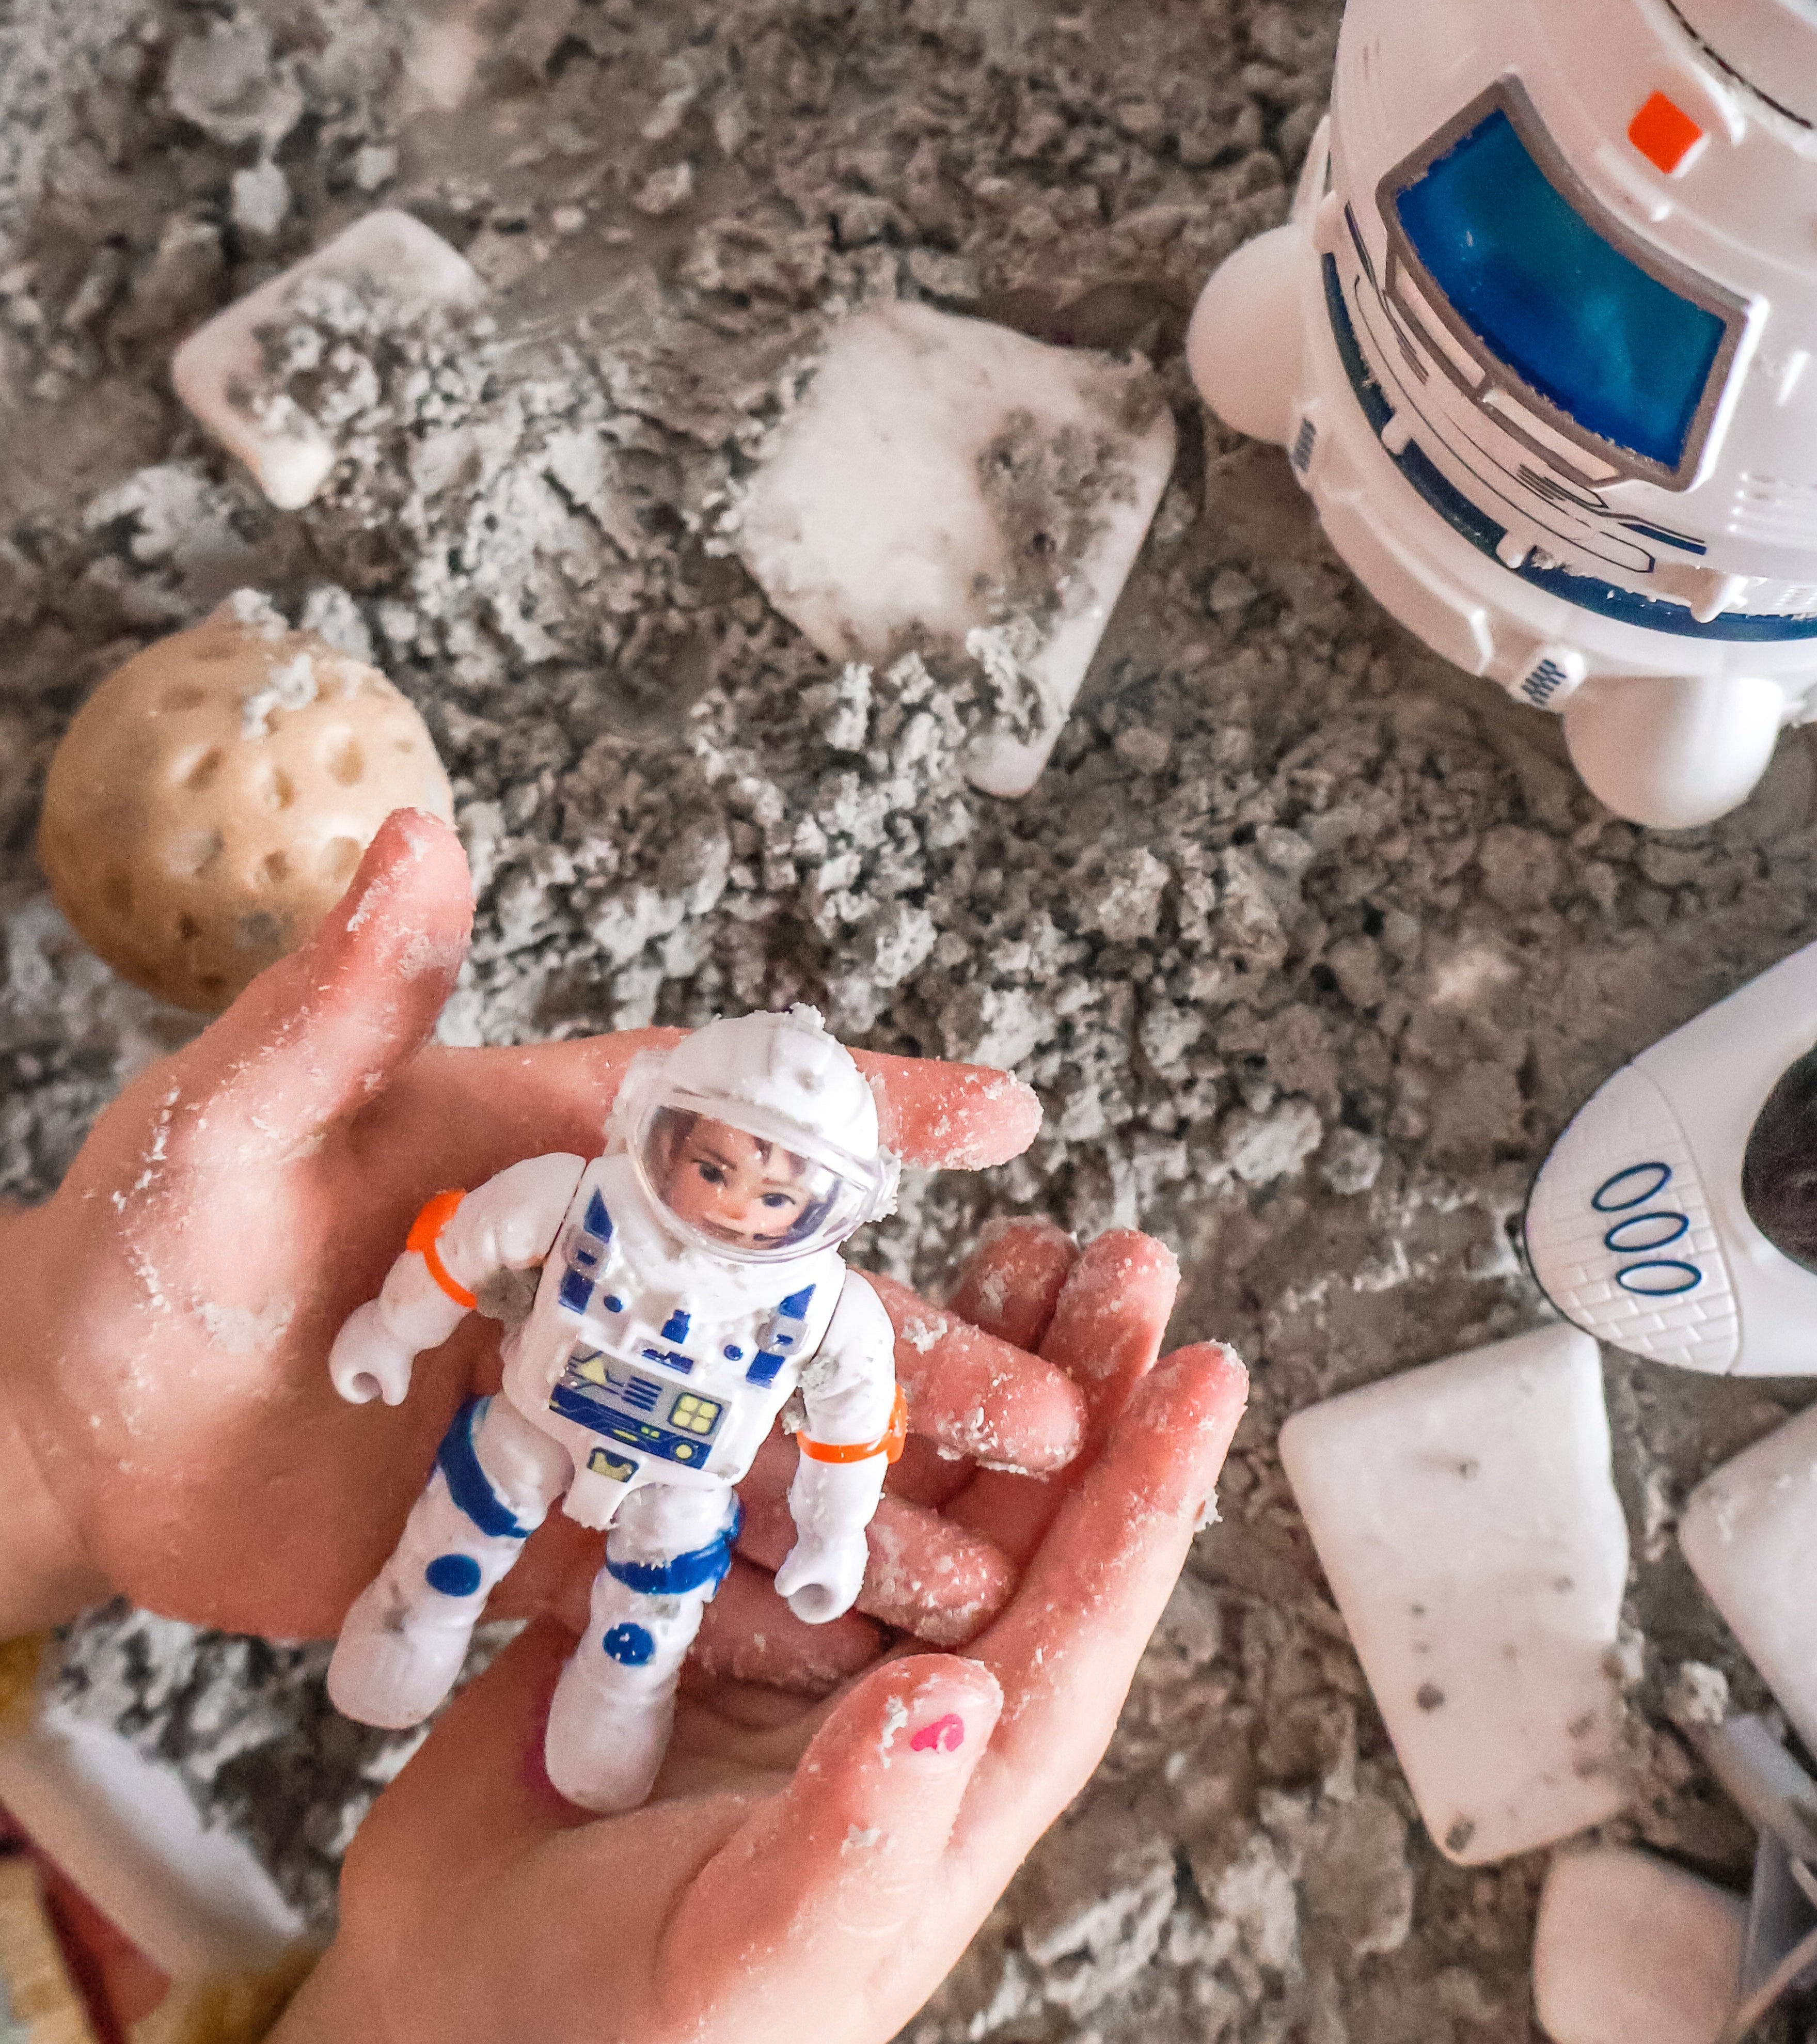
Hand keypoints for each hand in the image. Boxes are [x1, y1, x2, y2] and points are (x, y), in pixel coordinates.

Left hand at [0, 810, 1059, 1643]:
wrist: (71, 1433)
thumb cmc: (144, 1241)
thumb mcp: (236, 1114)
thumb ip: (342, 998)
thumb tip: (415, 832)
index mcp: (558, 1159)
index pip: (734, 1120)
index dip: (870, 1112)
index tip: (1004, 1115)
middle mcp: (600, 1281)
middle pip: (788, 1315)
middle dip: (925, 1358)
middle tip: (1056, 1405)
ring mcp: (580, 1408)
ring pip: (753, 1450)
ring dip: (871, 1502)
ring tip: (991, 1565)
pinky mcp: (534, 1522)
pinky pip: (661, 1565)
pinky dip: (748, 1604)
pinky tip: (848, 1647)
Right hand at [271, 1223, 1247, 2043]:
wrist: (452, 2020)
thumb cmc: (617, 2042)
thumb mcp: (752, 1961)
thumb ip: (853, 1841)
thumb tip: (953, 1705)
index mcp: (951, 1780)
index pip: (1079, 1618)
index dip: (1149, 1493)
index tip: (1208, 1369)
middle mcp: (897, 1688)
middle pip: (1018, 1512)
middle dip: (1079, 1379)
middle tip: (1125, 1257)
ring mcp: (800, 1632)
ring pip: (912, 1468)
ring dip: (969, 1357)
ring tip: (1023, 1242)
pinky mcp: (697, 1591)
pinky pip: (777, 1468)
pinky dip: (811, 1384)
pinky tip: (841, 1294)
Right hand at [330, 1304, 419, 1407]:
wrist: (403, 1312)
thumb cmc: (396, 1350)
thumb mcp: (397, 1382)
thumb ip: (393, 1396)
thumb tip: (392, 1397)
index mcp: (338, 1363)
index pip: (345, 1386)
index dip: (361, 1395)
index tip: (378, 1393)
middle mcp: (339, 1343)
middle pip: (347, 1366)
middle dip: (362, 1377)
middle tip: (380, 1383)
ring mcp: (350, 1325)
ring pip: (356, 1348)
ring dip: (370, 1358)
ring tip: (389, 1363)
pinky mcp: (364, 1312)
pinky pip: (367, 1333)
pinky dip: (377, 1342)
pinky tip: (393, 1343)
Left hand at [772, 1529, 867, 1624]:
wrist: (835, 1511)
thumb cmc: (817, 1548)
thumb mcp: (792, 1573)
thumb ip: (785, 1586)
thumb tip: (784, 1586)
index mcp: (843, 1596)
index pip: (820, 1614)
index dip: (800, 1606)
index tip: (790, 1592)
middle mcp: (851, 1581)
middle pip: (824, 1594)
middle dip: (805, 1588)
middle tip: (791, 1576)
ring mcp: (851, 1561)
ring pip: (827, 1574)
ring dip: (809, 1570)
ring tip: (794, 1558)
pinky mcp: (847, 1543)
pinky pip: (830, 1558)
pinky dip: (816, 1555)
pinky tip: (803, 1545)